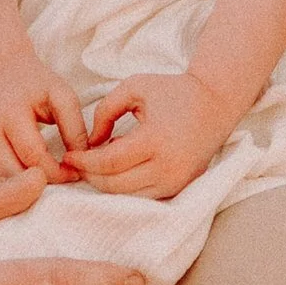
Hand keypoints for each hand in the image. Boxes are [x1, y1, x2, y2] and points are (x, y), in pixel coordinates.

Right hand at [0, 59, 90, 182]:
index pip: (33, 155)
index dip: (56, 171)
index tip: (73, 174)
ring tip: (46, 180)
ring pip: (0, 181)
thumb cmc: (35, 87)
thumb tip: (80, 160)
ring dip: (25, 188)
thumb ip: (74, 126)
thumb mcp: (61, 95)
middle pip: (14, 172)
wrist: (0, 75)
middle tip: (62, 180)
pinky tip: (26, 179)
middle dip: (41, 183)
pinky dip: (9, 185)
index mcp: (9, 112)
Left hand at [68, 69, 233, 197]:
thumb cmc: (174, 92)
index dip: (84, 162)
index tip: (69, 155)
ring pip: (127, 196)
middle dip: (91, 176)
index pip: (108, 163)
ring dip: (108, 183)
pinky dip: (126, 186)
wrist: (215, 103)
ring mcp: (176, 181)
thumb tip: (92, 142)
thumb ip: (105, 111)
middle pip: (115, 186)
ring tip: (101, 161)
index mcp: (155, 141)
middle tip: (78, 162)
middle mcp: (167, 168)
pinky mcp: (179, 187)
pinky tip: (122, 166)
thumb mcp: (134, 88)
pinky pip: (143, 196)